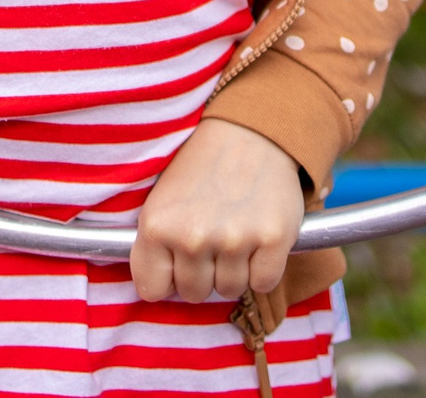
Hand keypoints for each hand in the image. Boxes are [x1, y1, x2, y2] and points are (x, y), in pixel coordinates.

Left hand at [131, 118, 305, 303]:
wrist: (250, 131)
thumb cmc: (202, 170)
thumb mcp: (161, 201)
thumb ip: (154, 246)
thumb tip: (156, 292)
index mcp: (157, 226)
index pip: (152, 290)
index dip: (167, 278)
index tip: (177, 261)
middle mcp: (192, 236)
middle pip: (194, 294)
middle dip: (203, 273)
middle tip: (212, 238)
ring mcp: (234, 239)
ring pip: (229, 290)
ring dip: (234, 270)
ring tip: (235, 232)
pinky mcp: (273, 239)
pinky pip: (263, 283)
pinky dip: (263, 269)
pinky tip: (258, 239)